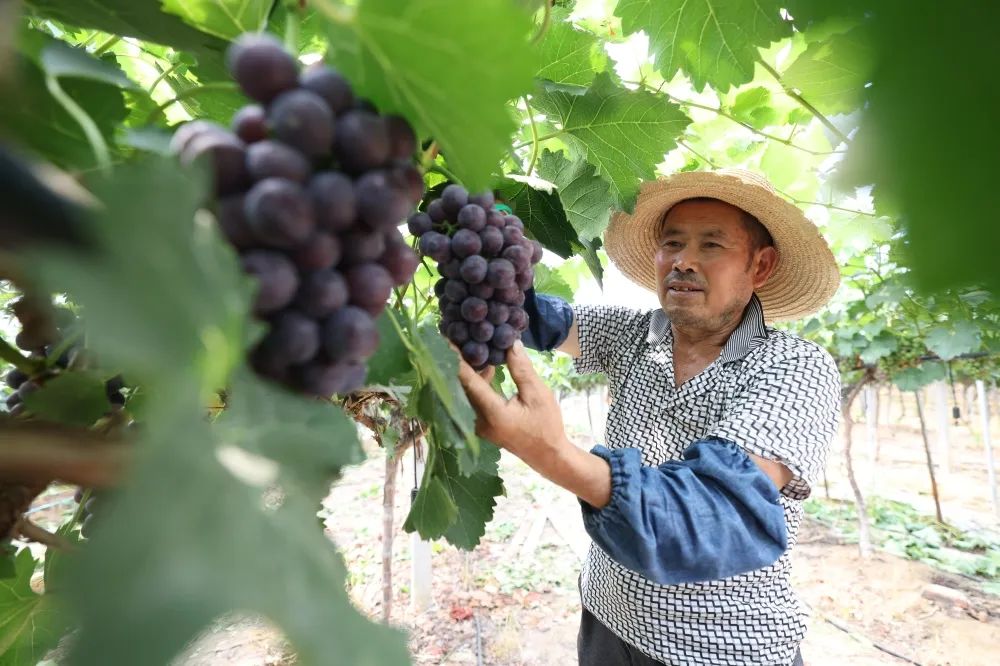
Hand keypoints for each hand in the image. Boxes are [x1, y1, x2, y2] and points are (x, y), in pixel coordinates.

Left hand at [456, 341, 568, 465]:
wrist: (547, 454)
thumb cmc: (546, 425)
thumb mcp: (538, 394)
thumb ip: (522, 370)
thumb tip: (511, 343)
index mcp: (493, 413)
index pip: (469, 382)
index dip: (457, 360)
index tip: (446, 341)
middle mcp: (479, 421)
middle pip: (461, 387)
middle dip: (458, 362)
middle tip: (455, 338)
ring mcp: (478, 426)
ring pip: (465, 394)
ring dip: (468, 372)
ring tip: (473, 349)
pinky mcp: (480, 426)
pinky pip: (471, 400)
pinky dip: (476, 384)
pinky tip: (488, 371)